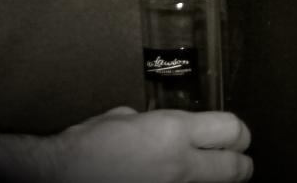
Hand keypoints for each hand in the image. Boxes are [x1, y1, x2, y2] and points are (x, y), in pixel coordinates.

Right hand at [0, 106, 252, 182]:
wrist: (56, 178)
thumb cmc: (83, 148)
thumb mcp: (125, 119)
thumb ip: (155, 123)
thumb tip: (169, 129)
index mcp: (173, 132)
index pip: (232, 130)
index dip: (237, 133)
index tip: (233, 135)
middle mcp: (179, 165)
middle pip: (237, 168)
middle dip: (240, 163)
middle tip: (236, 160)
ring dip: (217, 182)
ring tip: (211, 176)